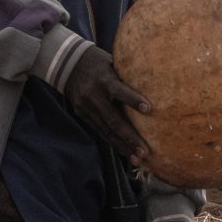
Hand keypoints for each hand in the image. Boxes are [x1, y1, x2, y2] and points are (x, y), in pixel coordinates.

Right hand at [62, 45, 149, 163]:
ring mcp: (86, 107)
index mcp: (103, 79)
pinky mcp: (82, 114)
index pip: (119, 90)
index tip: (149, 109)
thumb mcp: (112, 63)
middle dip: (130, 137)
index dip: (133, 99)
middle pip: (113, 119)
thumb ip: (126, 77)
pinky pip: (100, 131)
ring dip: (123, 146)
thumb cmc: (99, 62)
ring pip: (106, 130)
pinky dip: (114, 142)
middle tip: (145, 151)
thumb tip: (154, 86)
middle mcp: (93, 95)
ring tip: (138, 158)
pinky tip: (126, 152)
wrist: (67, 63)